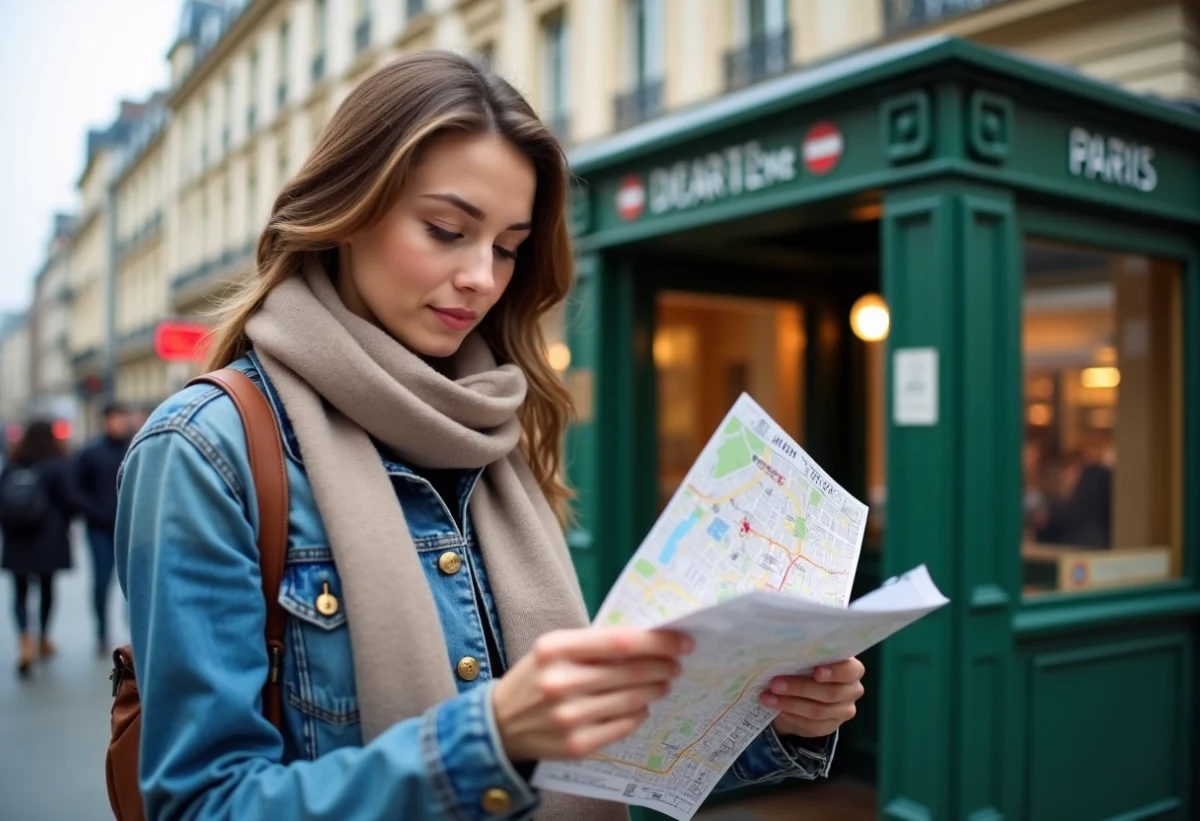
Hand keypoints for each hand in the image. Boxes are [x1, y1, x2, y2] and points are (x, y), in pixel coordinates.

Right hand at [493, 627, 690, 762]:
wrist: (500, 724)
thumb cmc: (536, 678)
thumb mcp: (553, 649)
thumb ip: (594, 644)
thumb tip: (648, 640)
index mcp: (554, 649)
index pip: (620, 641)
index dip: (657, 642)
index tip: (681, 642)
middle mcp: (560, 682)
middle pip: (631, 671)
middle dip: (662, 666)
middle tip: (675, 664)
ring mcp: (569, 717)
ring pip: (632, 699)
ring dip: (655, 689)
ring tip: (663, 683)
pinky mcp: (577, 745)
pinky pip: (623, 725)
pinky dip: (638, 713)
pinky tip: (641, 706)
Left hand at [762, 657, 864, 738]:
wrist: (804, 692)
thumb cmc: (806, 667)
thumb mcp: (807, 658)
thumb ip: (805, 655)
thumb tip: (782, 651)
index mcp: (851, 668)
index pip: (850, 670)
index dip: (834, 672)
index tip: (815, 672)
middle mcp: (852, 690)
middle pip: (830, 693)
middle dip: (800, 688)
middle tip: (775, 684)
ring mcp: (843, 710)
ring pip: (818, 711)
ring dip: (790, 704)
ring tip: (768, 697)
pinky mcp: (830, 726)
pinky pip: (811, 725)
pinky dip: (792, 716)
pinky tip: (777, 709)